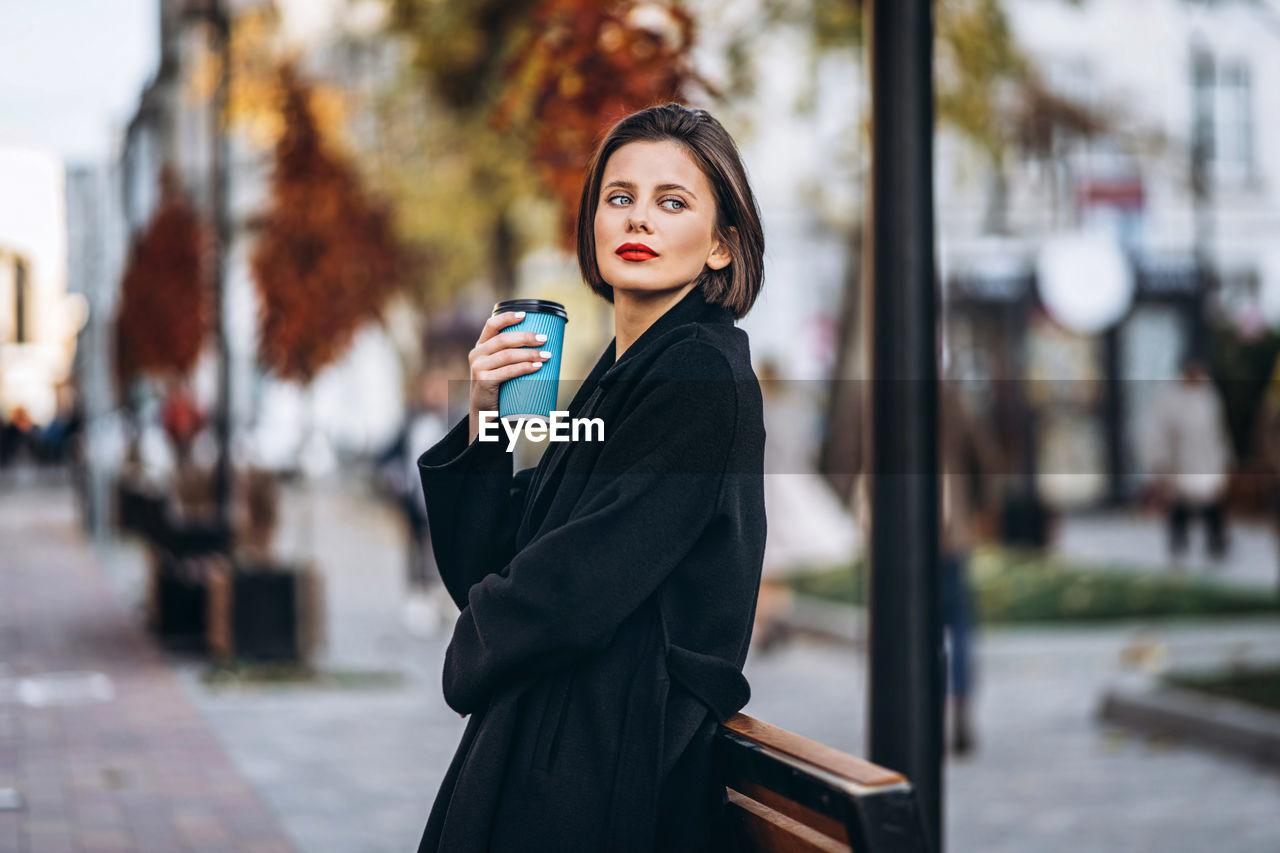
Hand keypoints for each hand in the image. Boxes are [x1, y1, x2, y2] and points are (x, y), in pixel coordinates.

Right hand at [467, 312, 551, 442]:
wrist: (485, 415)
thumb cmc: (499, 389)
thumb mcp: (500, 368)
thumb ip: (512, 356)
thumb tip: (543, 345)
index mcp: (481, 347)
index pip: (491, 325)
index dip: (507, 317)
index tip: (525, 315)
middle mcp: (477, 354)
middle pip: (504, 339)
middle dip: (526, 337)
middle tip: (544, 338)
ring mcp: (478, 368)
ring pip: (508, 355)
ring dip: (530, 354)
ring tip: (547, 355)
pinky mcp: (484, 382)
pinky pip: (507, 371)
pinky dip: (524, 368)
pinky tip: (537, 366)